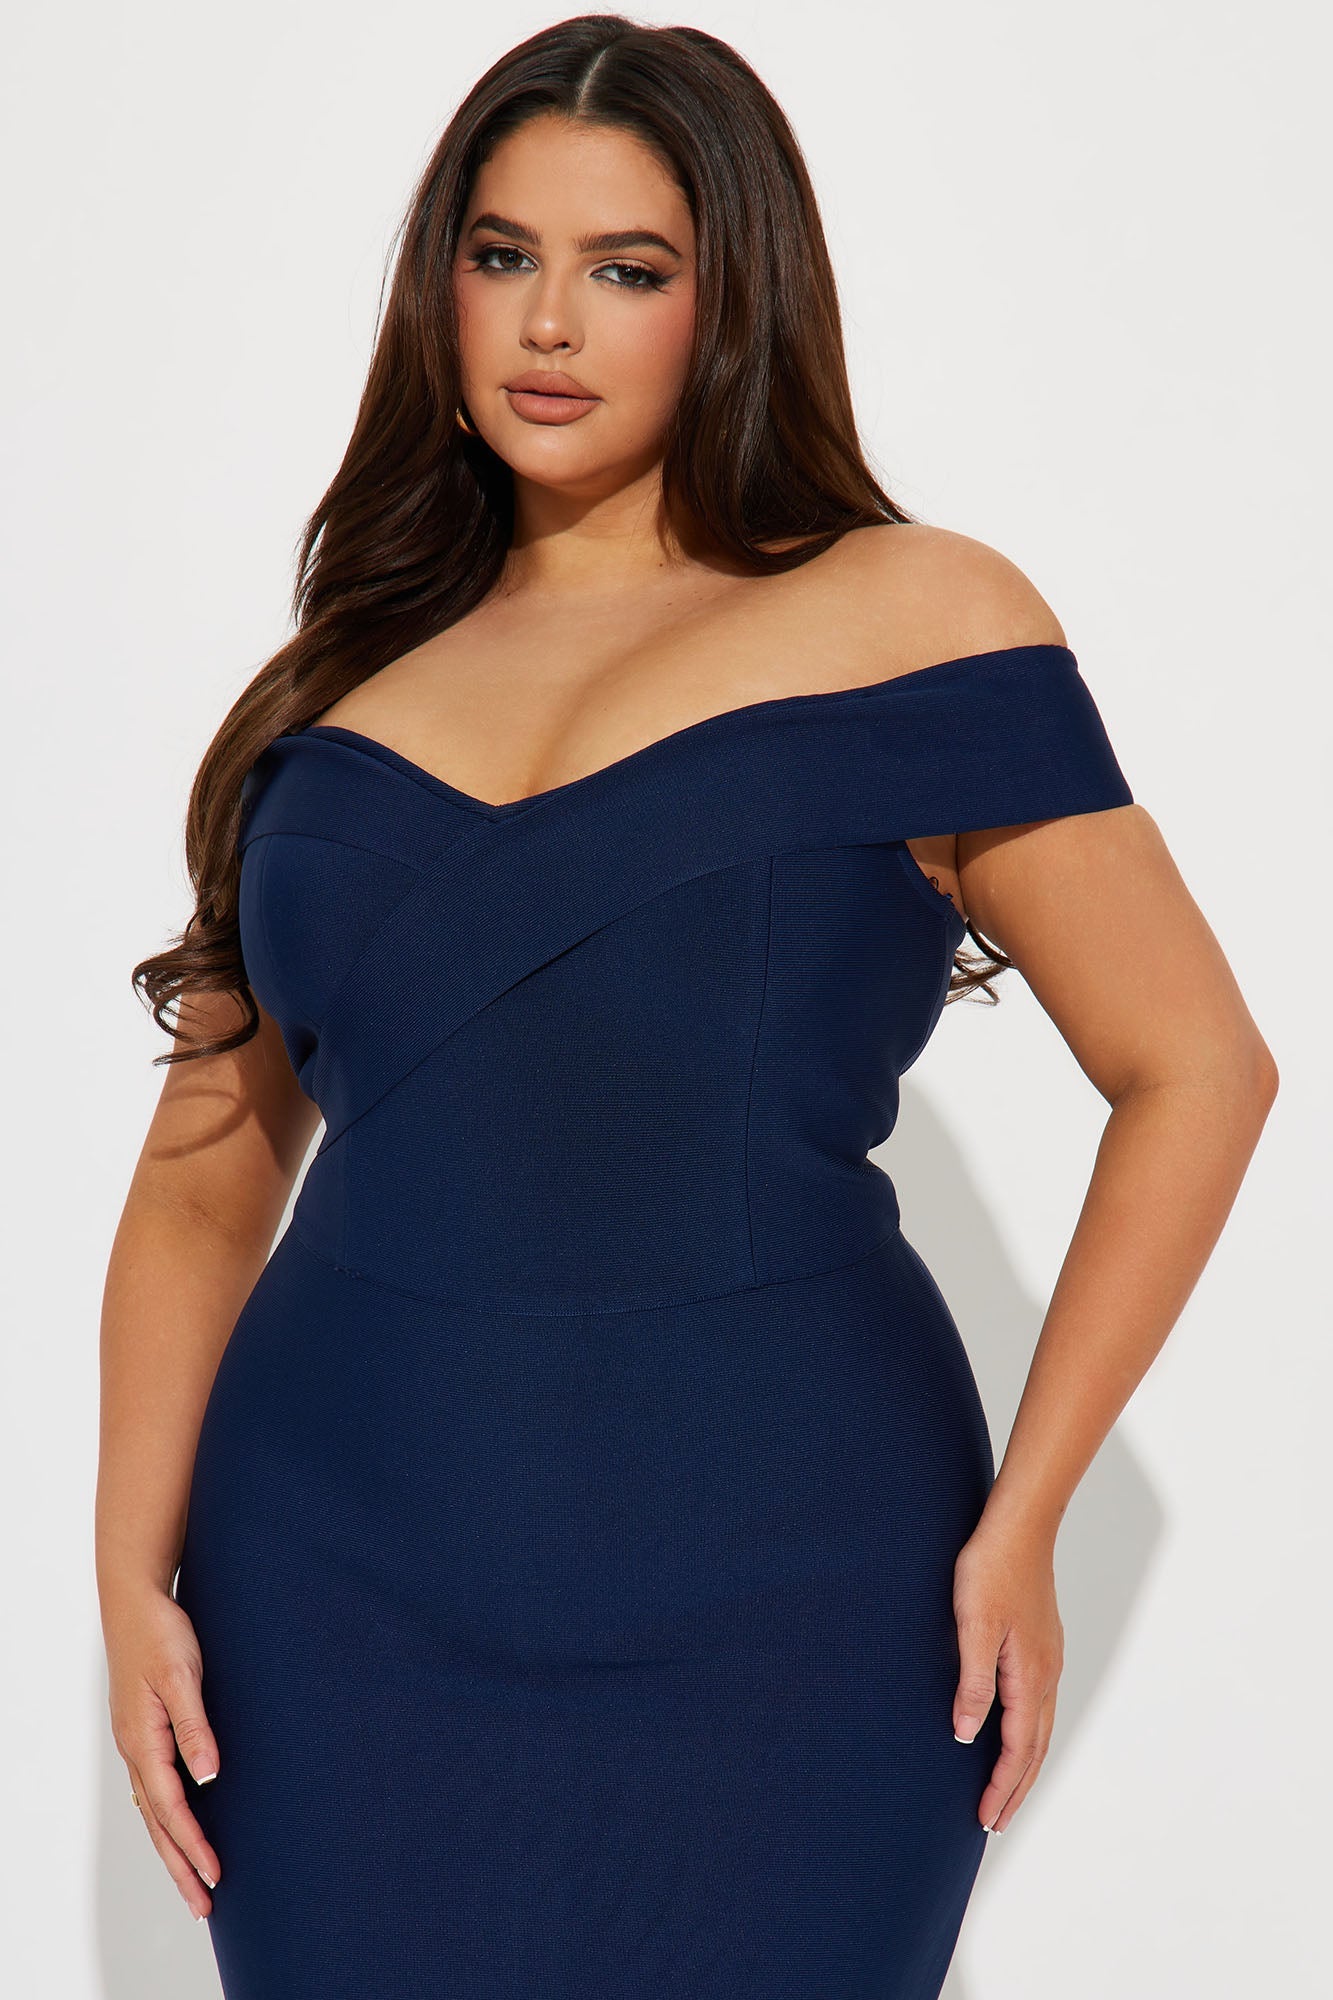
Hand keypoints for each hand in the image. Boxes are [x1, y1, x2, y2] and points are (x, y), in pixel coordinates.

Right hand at [104, 1581, 221, 1918]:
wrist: (135, 1601)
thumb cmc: (160, 1633)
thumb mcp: (182, 1674)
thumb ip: (194, 1725)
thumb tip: (209, 1776)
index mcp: (143, 1740)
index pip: (170, 1807)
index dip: (193, 1844)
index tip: (215, 1876)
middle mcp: (136, 1749)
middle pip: (158, 1822)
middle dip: (180, 1866)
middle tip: (203, 1906)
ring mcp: (136, 1743)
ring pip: (154, 1811)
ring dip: (174, 1848)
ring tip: (195, 1882)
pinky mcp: (143, 1733)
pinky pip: (154, 1789)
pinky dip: (168, 1819)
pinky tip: (180, 1829)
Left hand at [951, 1519, 1064, 1833]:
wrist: (1019, 1527)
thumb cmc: (991, 1569)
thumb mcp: (974, 1626)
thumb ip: (973, 1682)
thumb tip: (967, 1735)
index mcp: (1030, 1676)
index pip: (1018, 1749)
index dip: (1001, 1787)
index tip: (985, 1820)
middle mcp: (1045, 1674)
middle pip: (1035, 1748)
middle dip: (1016, 1788)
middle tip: (997, 1823)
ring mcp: (1047, 1659)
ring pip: (1039, 1727)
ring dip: (1024, 1764)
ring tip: (1006, 1790)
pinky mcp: (1041, 1645)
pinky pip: (1037, 1704)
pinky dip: (1028, 1733)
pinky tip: (1014, 1731)